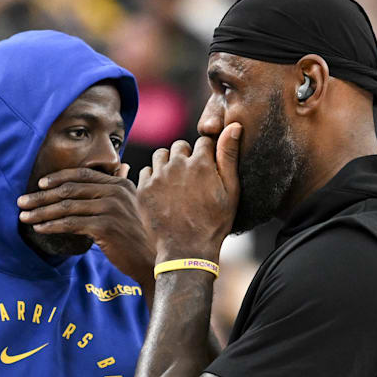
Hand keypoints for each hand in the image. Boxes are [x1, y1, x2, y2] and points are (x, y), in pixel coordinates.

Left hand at [17, 165, 154, 286]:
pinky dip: (52, 226)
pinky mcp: (105, 226)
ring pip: (67, 207)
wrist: (152, 260)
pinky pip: (71, 224)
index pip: (83, 174)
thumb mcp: (131, 207)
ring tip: (25, 216)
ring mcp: (110, 208)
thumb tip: (118, 169)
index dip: (58, 177)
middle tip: (22, 202)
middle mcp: (115, 192)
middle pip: (70, 189)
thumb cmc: (139, 236)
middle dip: (42, 196)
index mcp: (120, 184)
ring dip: (41, 211)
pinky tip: (40, 228)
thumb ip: (118, 190)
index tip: (40, 184)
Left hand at [137, 123, 240, 262]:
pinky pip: (146, 171)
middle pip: (180, 146)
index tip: (207, 169)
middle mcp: (177, 165)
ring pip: (160, 155)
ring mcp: (158, 177)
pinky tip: (162, 192)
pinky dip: (153, 177)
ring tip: (175, 182)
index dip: (207, 155)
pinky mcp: (143, 189)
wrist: (186, 250)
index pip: (203, 142)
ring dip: (168, 163)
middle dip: (186, 157)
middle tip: (191, 178)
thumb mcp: (231, 191)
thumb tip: (234, 125)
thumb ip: (229, 156)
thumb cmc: (214, 223)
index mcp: (201, 163)